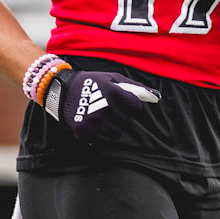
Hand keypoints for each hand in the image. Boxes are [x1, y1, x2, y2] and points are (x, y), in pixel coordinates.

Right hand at [46, 67, 160, 143]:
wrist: (62, 89)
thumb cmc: (92, 82)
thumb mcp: (112, 78)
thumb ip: (135, 87)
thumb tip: (157, 97)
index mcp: (113, 92)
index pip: (136, 107)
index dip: (131, 106)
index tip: (124, 103)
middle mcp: (105, 108)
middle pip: (128, 122)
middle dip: (122, 117)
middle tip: (110, 110)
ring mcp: (94, 122)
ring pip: (116, 134)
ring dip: (112, 127)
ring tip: (103, 118)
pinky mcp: (84, 132)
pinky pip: (102, 140)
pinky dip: (99, 134)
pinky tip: (93, 124)